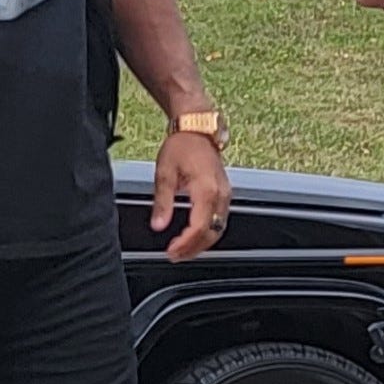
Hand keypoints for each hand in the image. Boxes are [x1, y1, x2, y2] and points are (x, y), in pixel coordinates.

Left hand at [150, 129, 232, 261]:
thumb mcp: (164, 173)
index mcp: (206, 189)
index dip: (185, 244)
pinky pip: (220, 219)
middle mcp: (220, 193)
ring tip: (182, 250)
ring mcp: (226, 194)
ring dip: (202, 243)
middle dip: (194, 248)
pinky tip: (194, 236)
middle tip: (175, 255)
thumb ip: (162, 202)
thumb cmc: (181, 145)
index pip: (199, 227)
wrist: (196, 129)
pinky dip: (208, 232)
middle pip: (212, 232)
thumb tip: (158, 225)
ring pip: (218, 228)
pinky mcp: (225, 193)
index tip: (171, 251)